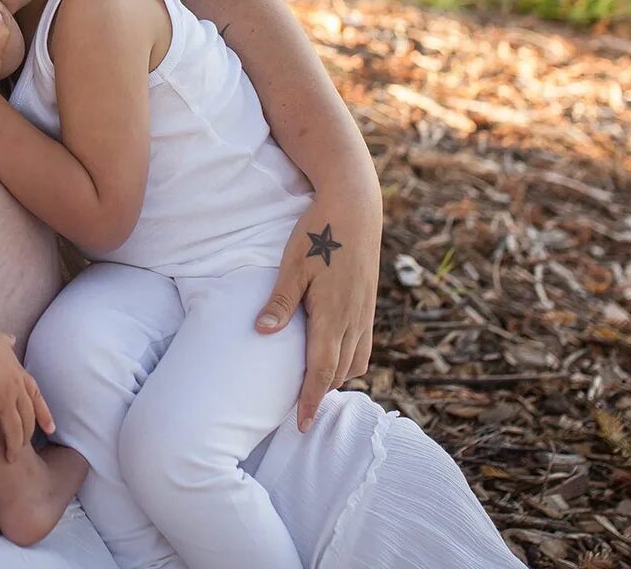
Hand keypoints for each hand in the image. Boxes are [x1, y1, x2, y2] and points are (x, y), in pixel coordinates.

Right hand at [0, 329, 54, 465]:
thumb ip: (5, 341)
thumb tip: (11, 338)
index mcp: (18, 373)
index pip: (36, 397)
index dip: (44, 414)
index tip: (51, 428)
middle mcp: (15, 390)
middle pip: (26, 418)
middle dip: (27, 435)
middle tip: (25, 448)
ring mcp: (2, 401)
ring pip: (13, 430)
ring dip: (14, 447)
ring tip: (11, 460)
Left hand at [255, 199, 377, 428]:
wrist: (355, 207)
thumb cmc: (318, 233)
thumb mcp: (292, 265)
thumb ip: (279, 302)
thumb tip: (261, 333)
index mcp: (333, 314)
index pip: (322, 370)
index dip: (311, 399)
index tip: (302, 423)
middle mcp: (354, 318)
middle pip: (341, 371)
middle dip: (323, 392)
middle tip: (301, 410)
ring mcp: (365, 311)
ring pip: (357, 360)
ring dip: (339, 376)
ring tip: (316, 385)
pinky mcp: (369, 302)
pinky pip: (364, 343)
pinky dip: (351, 359)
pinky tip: (334, 354)